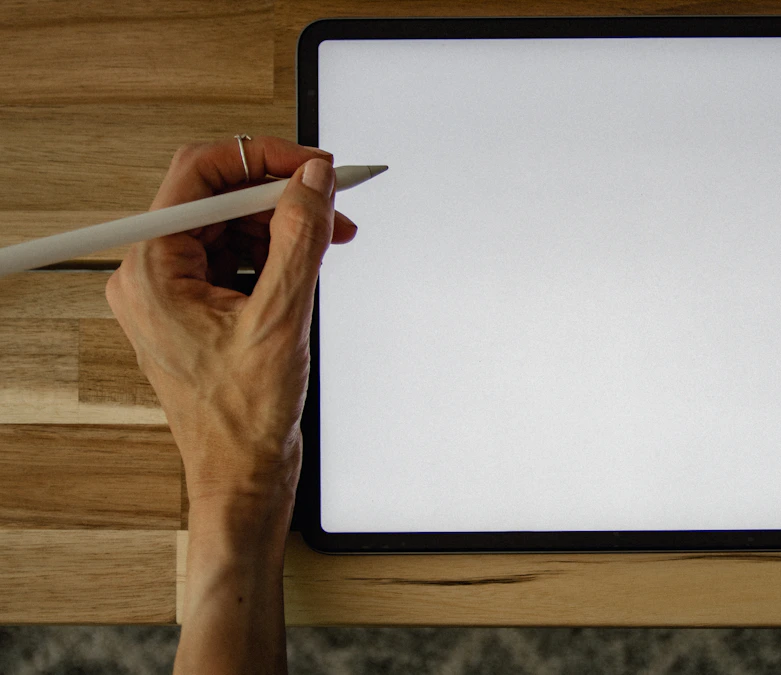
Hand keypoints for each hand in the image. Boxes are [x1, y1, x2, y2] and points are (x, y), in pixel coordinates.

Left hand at [106, 136, 356, 508]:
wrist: (243, 474)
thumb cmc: (241, 419)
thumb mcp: (281, 317)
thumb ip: (298, 238)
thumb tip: (312, 182)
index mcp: (152, 271)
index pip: (200, 175)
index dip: (261, 159)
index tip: (310, 165)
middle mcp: (154, 276)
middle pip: (218, 200)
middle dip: (280, 196)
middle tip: (331, 200)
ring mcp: (176, 294)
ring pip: (232, 228)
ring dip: (284, 226)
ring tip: (330, 237)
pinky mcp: (200, 310)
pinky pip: (237, 259)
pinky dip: (277, 255)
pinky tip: (309, 264)